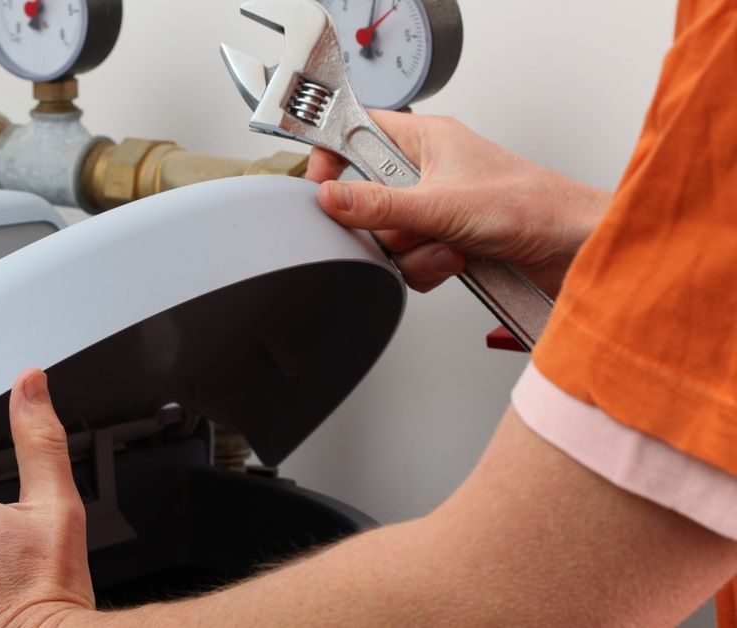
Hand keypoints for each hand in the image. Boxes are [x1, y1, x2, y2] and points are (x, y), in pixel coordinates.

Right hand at [306, 111, 610, 294]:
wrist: (575, 249)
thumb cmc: (534, 206)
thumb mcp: (442, 205)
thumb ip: (380, 205)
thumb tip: (331, 199)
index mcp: (426, 140)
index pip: (357, 134)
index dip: (333, 159)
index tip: (322, 187)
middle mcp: (428, 172)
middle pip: (366, 200)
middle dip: (387, 226)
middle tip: (409, 225)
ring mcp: (436, 210)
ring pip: (387, 238)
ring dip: (415, 252)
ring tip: (449, 247)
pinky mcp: (446, 243)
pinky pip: (408, 262)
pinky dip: (429, 269)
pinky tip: (456, 262)